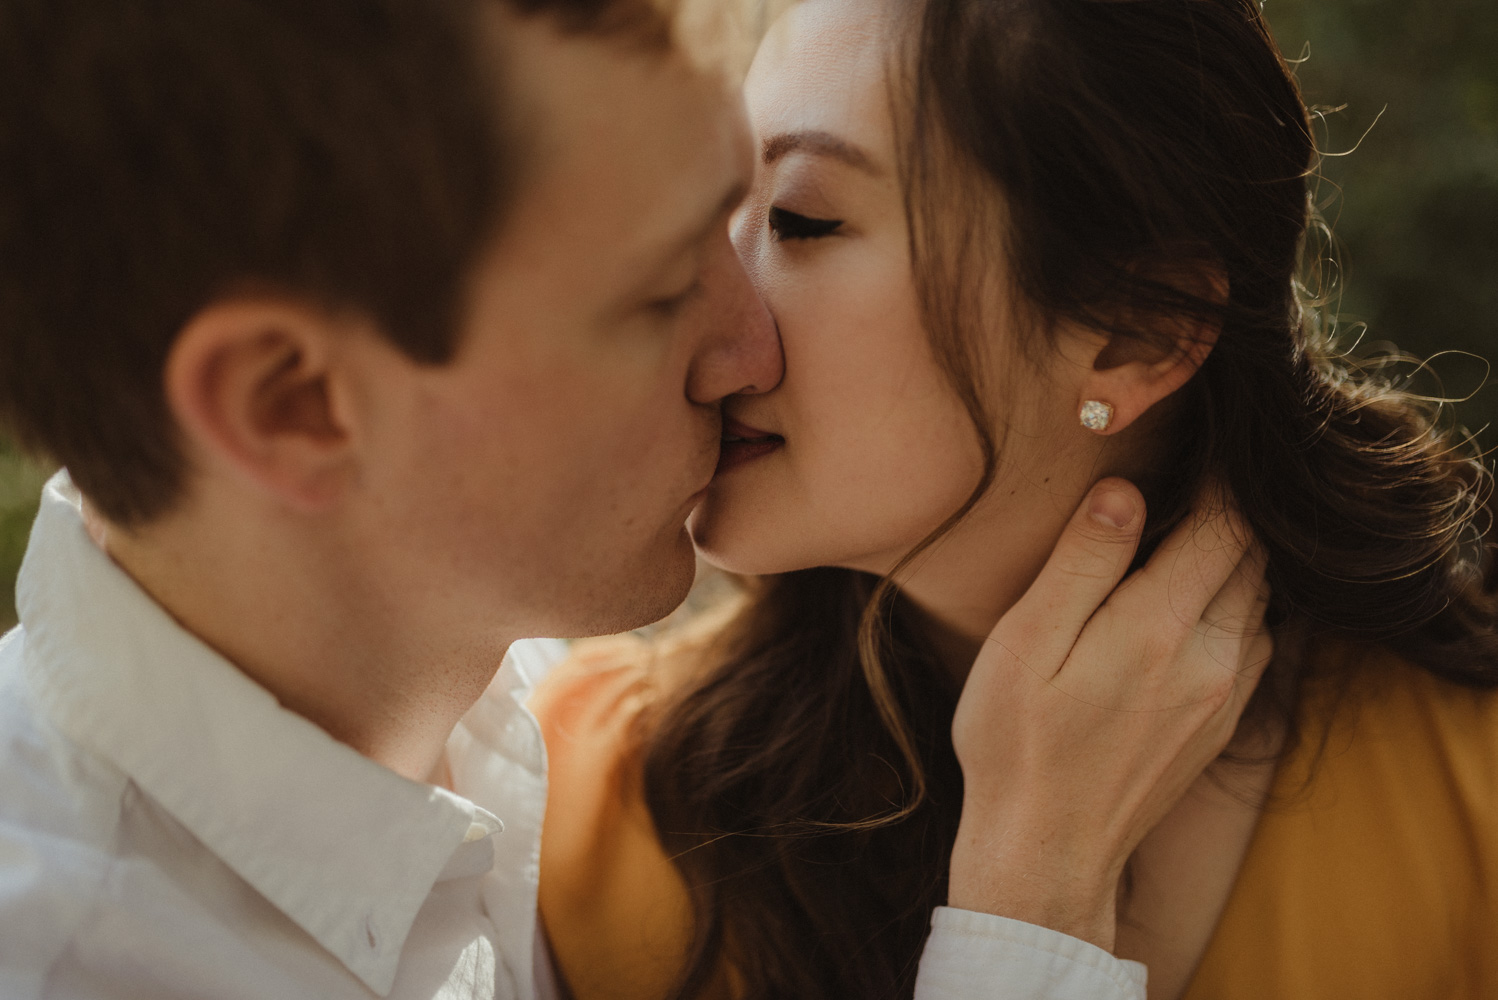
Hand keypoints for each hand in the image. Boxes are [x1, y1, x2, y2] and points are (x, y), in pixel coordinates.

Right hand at [946, 477, 1271, 951]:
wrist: (1045, 853)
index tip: (1201, 440)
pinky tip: (1189, 603)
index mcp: (1159, 629)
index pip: (1223, 523)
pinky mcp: (1221, 724)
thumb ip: (1083, 563)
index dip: (1219, 475)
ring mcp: (1224, 696)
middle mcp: (1212, 659)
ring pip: (1260, 598)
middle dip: (1229, 510)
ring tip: (1185, 532)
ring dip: (1234, 558)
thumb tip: (1127, 491)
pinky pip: (1252, 641)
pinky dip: (1234, 604)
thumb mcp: (1026, 644)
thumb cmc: (1016, 745)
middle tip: (1189, 475)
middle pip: (1253, 556)